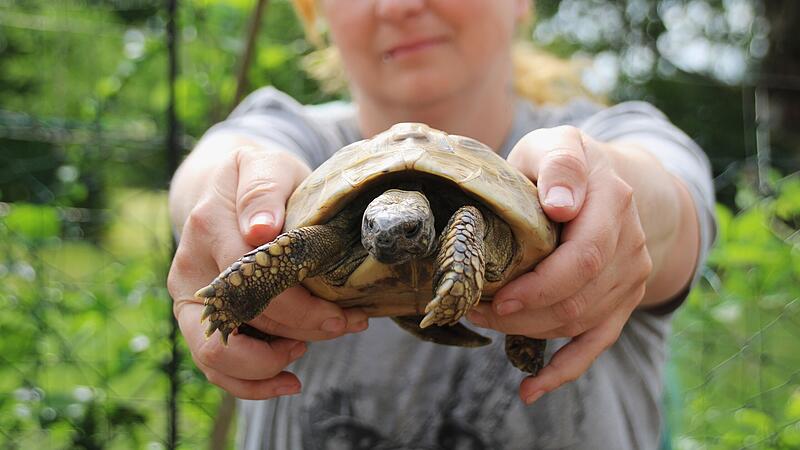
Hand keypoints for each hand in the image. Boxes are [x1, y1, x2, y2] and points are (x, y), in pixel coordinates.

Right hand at [167, 143, 367, 399]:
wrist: (225, 189)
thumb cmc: (256, 178)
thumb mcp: (266, 165)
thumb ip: (263, 190)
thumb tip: (260, 228)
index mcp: (207, 226)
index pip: (251, 278)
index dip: (298, 304)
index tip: (342, 313)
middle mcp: (190, 268)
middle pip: (238, 321)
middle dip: (298, 332)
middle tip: (342, 326)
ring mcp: (190, 300)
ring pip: (217, 356)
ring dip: (272, 364)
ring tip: (311, 345)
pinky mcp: (197, 322)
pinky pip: (214, 368)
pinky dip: (251, 384)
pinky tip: (289, 380)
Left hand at [466, 126, 652, 403]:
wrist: (609, 181)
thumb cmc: (563, 165)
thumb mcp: (556, 145)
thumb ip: (557, 166)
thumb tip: (559, 205)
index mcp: (611, 202)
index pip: (581, 257)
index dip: (538, 285)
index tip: (497, 296)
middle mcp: (629, 243)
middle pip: (577, 299)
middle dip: (521, 313)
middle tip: (474, 308)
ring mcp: (630, 276)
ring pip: (579, 323)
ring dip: (527, 332)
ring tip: (483, 320)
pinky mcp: (622, 300)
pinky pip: (596, 344)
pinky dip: (563, 371)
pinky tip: (529, 390)